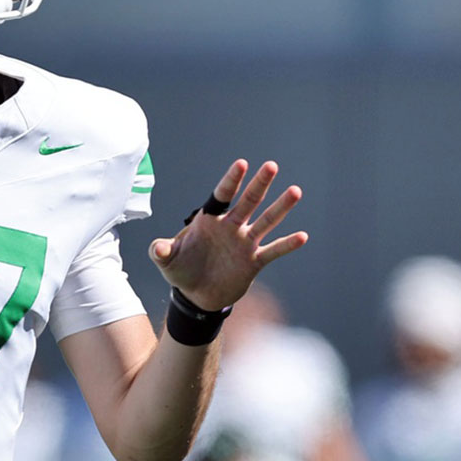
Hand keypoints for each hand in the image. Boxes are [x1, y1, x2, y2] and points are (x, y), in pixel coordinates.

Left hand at [148, 159, 306, 311]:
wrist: (198, 296)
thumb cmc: (182, 271)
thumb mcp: (167, 261)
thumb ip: (161, 251)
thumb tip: (158, 248)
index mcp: (209, 220)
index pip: (222, 195)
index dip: (231, 180)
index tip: (242, 164)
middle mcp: (231, 227)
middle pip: (248, 201)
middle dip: (259, 184)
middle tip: (271, 166)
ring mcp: (245, 242)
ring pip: (266, 221)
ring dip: (280, 207)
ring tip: (295, 191)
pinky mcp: (254, 261)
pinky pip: (273, 250)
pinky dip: (287, 245)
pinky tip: (303, 236)